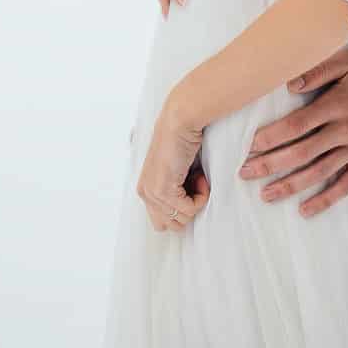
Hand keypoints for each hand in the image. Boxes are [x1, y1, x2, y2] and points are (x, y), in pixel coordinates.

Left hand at [136, 99, 208, 232]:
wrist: (181, 121)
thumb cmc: (184, 140)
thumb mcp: (177, 171)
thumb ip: (175, 190)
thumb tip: (184, 212)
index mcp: (146, 189)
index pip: (163, 222)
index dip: (183, 208)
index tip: (191, 186)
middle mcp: (145, 193)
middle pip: (172, 226)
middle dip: (189, 209)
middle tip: (194, 183)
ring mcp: (153, 193)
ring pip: (182, 219)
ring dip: (196, 199)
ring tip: (196, 175)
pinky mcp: (163, 191)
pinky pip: (189, 210)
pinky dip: (201, 196)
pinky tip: (198, 175)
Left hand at [239, 49, 347, 218]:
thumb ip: (319, 70)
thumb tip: (289, 84)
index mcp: (337, 105)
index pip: (297, 125)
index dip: (271, 137)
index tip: (249, 146)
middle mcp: (345, 130)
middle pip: (302, 152)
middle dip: (271, 164)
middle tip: (244, 174)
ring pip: (320, 172)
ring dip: (291, 185)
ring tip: (266, 195)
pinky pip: (346, 184)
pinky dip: (326, 200)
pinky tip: (306, 210)